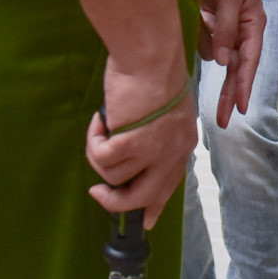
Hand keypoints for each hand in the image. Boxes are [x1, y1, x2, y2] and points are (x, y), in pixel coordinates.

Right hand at [87, 48, 196, 229]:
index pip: (169, 185)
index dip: (155, 205)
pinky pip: (101, 158)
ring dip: (98, 155)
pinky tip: (99, 121)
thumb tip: (132, 154)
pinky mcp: (131, 144)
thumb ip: (156, 135)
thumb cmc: (156, 74)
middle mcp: (172, 153)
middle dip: (116, 202)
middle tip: (97, 192)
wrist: (152, 57)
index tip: (147, 221)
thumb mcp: (166, 112)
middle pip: (143, 197)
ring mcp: (153, 151)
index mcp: (183, 145)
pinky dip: (94, 141)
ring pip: (114, 177)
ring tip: (100, 129)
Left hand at [189, 0, 266, 125]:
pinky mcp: (209, 20)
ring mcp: (225, 25)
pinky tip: (197, 21)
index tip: (241, 112)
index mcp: (254, 24)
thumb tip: (222, 61)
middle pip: (236, 69)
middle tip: (223, 122)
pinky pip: (202, 40)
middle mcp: (242, 29)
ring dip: (208, 55)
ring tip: (206, 35)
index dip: (245, 88)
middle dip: (230, 95)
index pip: (249, 62)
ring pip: (216, 55)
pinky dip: (198, 38)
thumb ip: (226, 28)